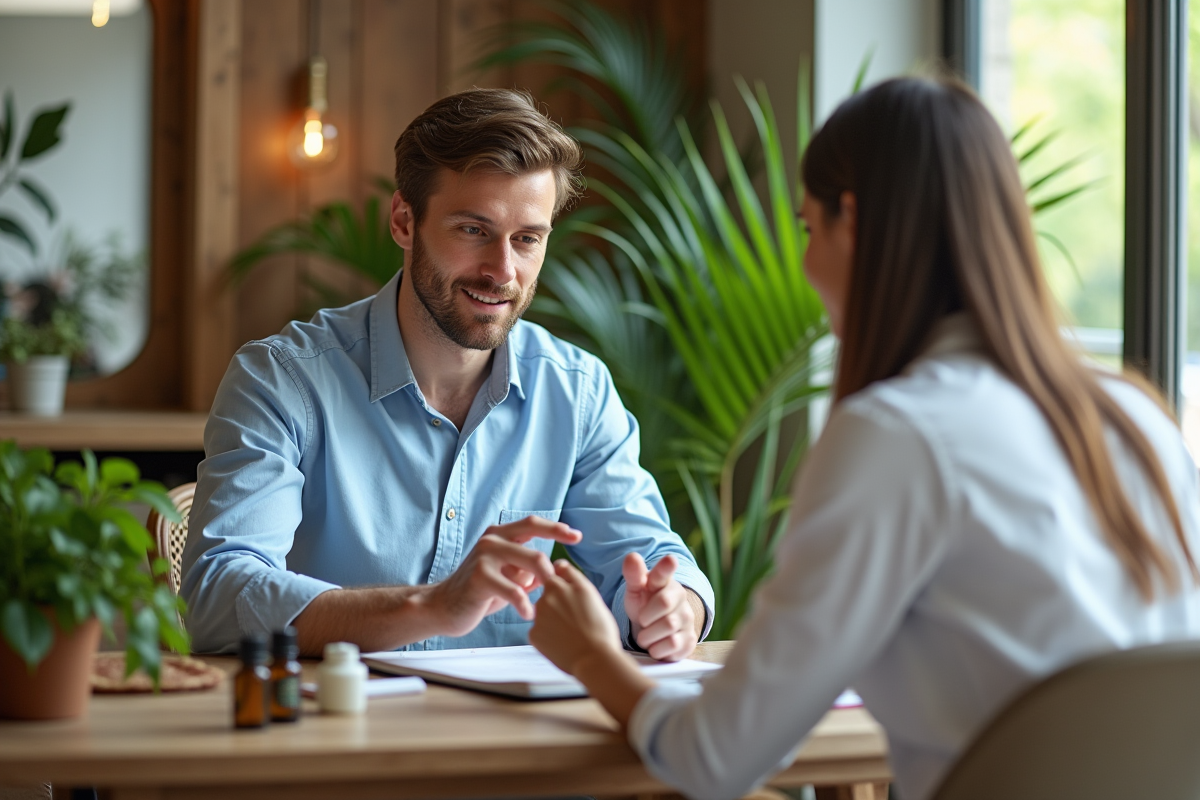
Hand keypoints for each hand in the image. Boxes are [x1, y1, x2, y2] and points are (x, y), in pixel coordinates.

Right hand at [427, 516, 581, 636]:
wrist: (445, 607)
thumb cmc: (481, 591)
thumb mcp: (507, 574)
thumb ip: (527, 567)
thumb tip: (556, 568)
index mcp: (499, 534)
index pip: (532, 524)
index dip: (556, 529)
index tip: (577, 536)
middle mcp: (492, 540)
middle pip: (535, 545)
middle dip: (553, 567)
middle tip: (564, 583)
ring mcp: (484, 556)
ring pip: (528, 563)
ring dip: (542, 585)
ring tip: (546, 604)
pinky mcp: (479, 577)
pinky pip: (513, 590)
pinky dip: (524, 604)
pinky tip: (528, 614)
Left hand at [530, 559, 623, 674]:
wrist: (595, 659)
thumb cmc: (601, 631)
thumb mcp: (593, 597)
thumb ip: (574, 579)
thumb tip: (559, 565)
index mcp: (570, 584)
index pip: (560, 569)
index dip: (564, 579)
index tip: (568, 590)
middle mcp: (552, 595)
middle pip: (549, 590)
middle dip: (557, 599)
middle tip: (572, 617)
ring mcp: (540, 614)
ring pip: (542, 610)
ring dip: (551, 617)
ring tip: (568, 633)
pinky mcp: (534, 633)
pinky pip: (538, 630)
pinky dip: (547, 635)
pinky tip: (561, 643)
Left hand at [623, 553, 697, 660]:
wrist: (653, 628)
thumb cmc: (643, 603)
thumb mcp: (635, 590)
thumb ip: (633, 575)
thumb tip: (632, 556)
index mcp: (664, 581)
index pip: (664, 572)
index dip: (666, 566)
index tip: (670, 560)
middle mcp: (680, 597)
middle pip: (664, 603)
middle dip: (646, 616)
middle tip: (641, 620)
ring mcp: (687, 618)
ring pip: (668, 626)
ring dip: (649, 635)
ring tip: (646, 634)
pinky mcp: (690, 639)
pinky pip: (673, 645)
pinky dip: (658, 648)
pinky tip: (656, 644)